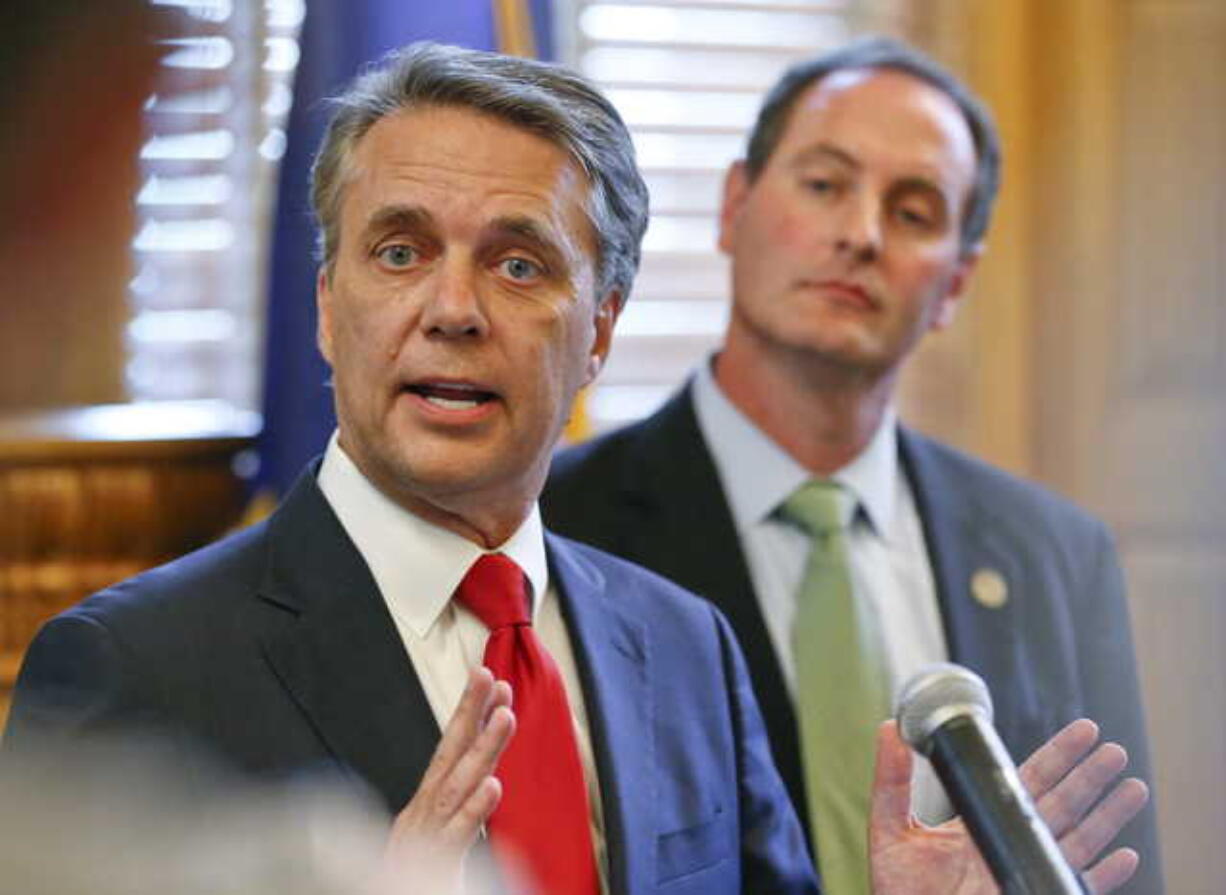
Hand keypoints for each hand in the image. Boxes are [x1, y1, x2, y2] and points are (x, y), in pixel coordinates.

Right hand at [379, 667, 514, 893]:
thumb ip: (460, 810)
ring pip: (456, 788)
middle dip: (469, 713)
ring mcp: (423, 841)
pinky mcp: (433, 871)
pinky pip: (455, 838)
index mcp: (425, 808)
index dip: (473, 718)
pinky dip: (473, 811)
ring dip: (481, 749)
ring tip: (506, 717)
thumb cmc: (416, 882)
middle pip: (448, 756)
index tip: (495, 686)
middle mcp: (421, 817)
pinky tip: (494, 787)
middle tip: (490, 676)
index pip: (451, 754)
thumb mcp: (439, 839)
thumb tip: (484, 780)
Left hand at [869, 719, 1148, 894]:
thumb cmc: (899, 888)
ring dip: (1107, 816)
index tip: (1084, 729)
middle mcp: (1011, 844)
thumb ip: (891, 781)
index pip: (1028, 780)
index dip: (1057, 755)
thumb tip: (891, 728)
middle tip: (1114, 750)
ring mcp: (1025, 873)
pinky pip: (1076, 887)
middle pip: (1061, 804)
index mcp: (984, 821)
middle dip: (1089, 778)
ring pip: (1077, 841)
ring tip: (1133, 788)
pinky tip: (1125, 856)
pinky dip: (1103, 876)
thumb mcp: (889, 829)